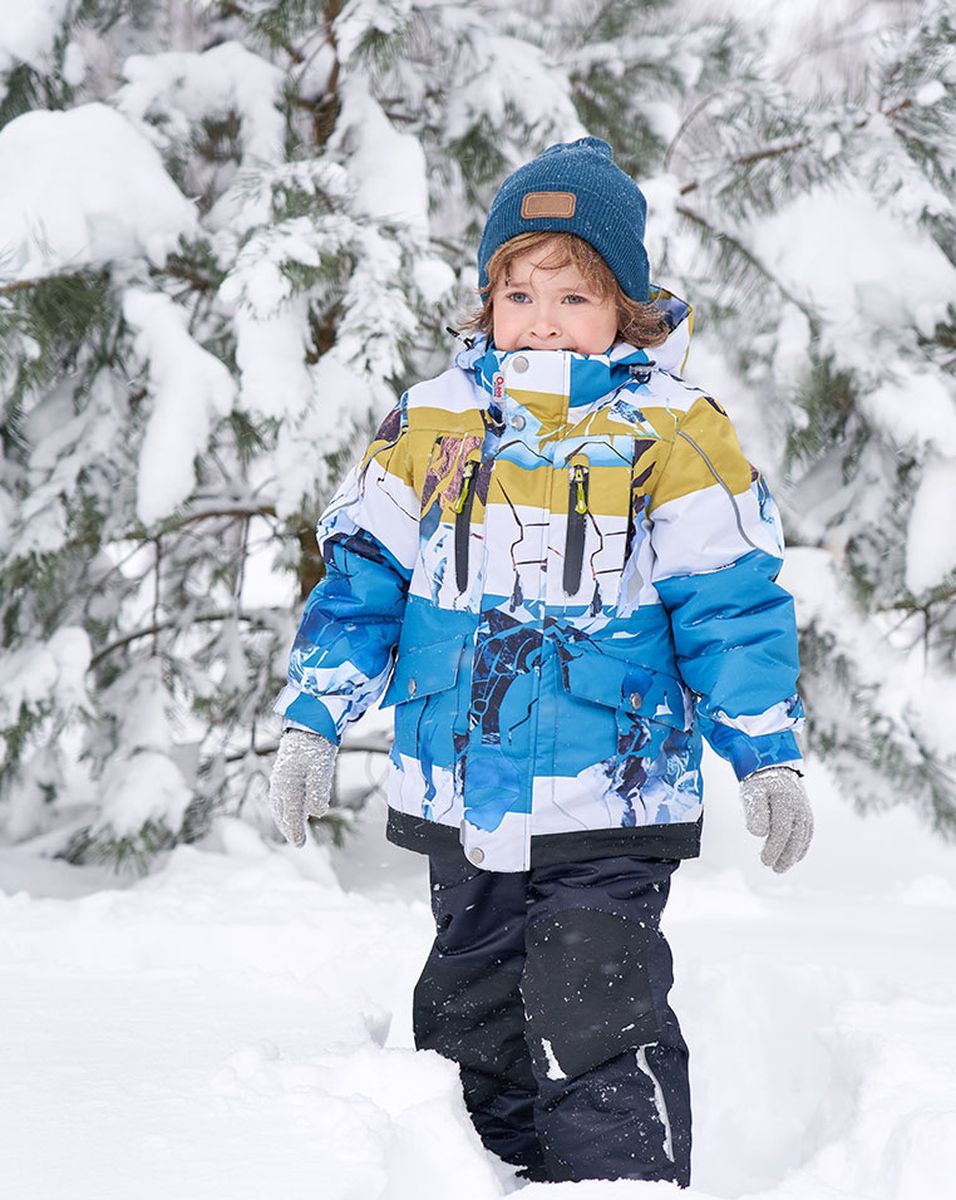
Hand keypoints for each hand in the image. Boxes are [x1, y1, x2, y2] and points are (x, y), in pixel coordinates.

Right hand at [268, 729, 336, 846]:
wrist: (309, 724)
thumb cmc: (316, 747)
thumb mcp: (320, 770)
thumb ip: (318, 792)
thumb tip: (317, 812)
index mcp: (287, 785)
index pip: (290, 815)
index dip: (294, 831)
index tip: (299, 844)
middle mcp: (280, 783)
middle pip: (282, 812)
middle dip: (288, 827)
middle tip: (297, 842)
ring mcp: (280, 777)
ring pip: (279, 805)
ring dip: (285, 818)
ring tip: (292, 829)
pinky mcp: (284, 772)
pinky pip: (281, 796)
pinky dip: (285, 806)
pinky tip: (292, 808)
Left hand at [739, 766, 812, 872]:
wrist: (774, 766)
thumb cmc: (759, 782)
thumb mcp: (751, 792)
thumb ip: (755, 811)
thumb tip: (758, 833)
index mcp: (785, 801)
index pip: (781, 830)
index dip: (774, 848)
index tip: (765, 861)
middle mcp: (799, 807)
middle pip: (795, 837)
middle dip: (785, 856)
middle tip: (775, 869)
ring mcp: (805, 810)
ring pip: (803, 837)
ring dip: (794, 854)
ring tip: (781, 867)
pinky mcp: (806, 813)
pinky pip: (807, 833)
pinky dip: (802, 846)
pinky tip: (795, 857)